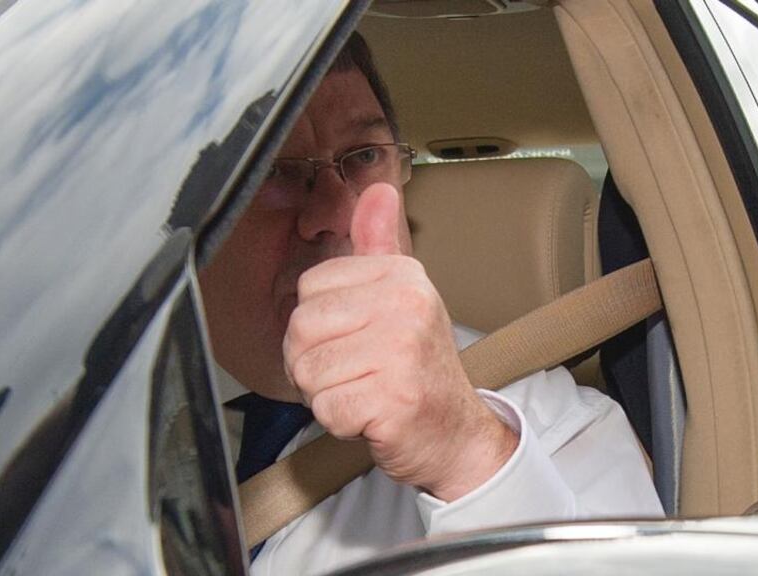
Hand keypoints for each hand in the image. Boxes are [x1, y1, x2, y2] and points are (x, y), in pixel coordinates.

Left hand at [283, 183, 516, 500]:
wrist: (456, 434)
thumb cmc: (419, 369)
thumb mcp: (403, 298)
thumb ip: (380, 246)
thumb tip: (378, 190)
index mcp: (402, 276)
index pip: (309, 288)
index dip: (319, 325)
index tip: (355, 340)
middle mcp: (405, 305)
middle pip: (300, 329)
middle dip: (315, 364)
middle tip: (356, 374)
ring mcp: (402, 351)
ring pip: (308, 371)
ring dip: (326, 395)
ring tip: (364, 392)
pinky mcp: (394, 398)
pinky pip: (326, 408)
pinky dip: (341, 423)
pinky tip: (371, 416)